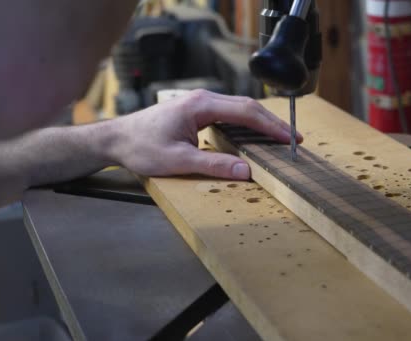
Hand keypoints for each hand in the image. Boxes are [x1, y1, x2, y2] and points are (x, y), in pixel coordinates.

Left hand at [109, 90, 302, 179]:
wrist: (116, 139)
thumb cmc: (141, 147)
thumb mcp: (178, 161)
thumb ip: (213, 165)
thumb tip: (245, 170)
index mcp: (201, 105)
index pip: (246, 112)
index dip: (271, 126)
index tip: (290, 139)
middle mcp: (204, 99)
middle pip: (248, 107)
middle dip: (273, 123)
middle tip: (294, 139)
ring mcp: (201, 103)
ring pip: (240, 109)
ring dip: (261, 123)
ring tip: (281, 138)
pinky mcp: (197, 111)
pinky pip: (230, 114)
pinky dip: (247, 125)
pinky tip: (256, 136)